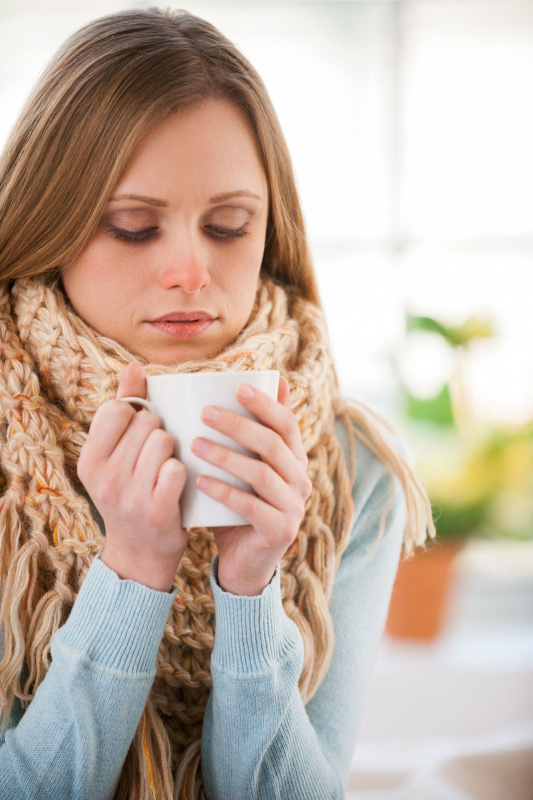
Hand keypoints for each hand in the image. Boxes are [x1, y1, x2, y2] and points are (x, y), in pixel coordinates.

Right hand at [77, 361, 188, 591]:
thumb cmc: (131, 491)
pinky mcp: (155, 510)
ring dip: (173, 451)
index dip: (137, 413)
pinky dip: (183, 472)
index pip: (118, 409)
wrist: (140, 553)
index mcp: (89, 459)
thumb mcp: (115, 454)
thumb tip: (135, 366)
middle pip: (147, 422)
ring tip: (165, 469)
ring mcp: (128, 494)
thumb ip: (124, 407)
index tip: (140, 432)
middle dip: (159, 431)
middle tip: (155, 456)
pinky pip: (177, 467)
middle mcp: (103, 476)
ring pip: (164, 441)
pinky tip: (177, 485)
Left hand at [191, 376, 311, 594]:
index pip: (286, 423)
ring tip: (195, 445)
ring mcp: (294, 507)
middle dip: (237, 425)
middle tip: (204, 413)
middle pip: (272, 444)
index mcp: (294, 459)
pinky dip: (225, 492)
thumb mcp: (244, 468)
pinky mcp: (281, 531)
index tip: (237, 387)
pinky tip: (200, 481)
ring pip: (261, 473)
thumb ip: (247, 436)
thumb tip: (250, 388)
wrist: (243, 562)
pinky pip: (252, 507)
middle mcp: (300, 480)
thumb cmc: (239, 505)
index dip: (265, 403)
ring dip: (226, 456)